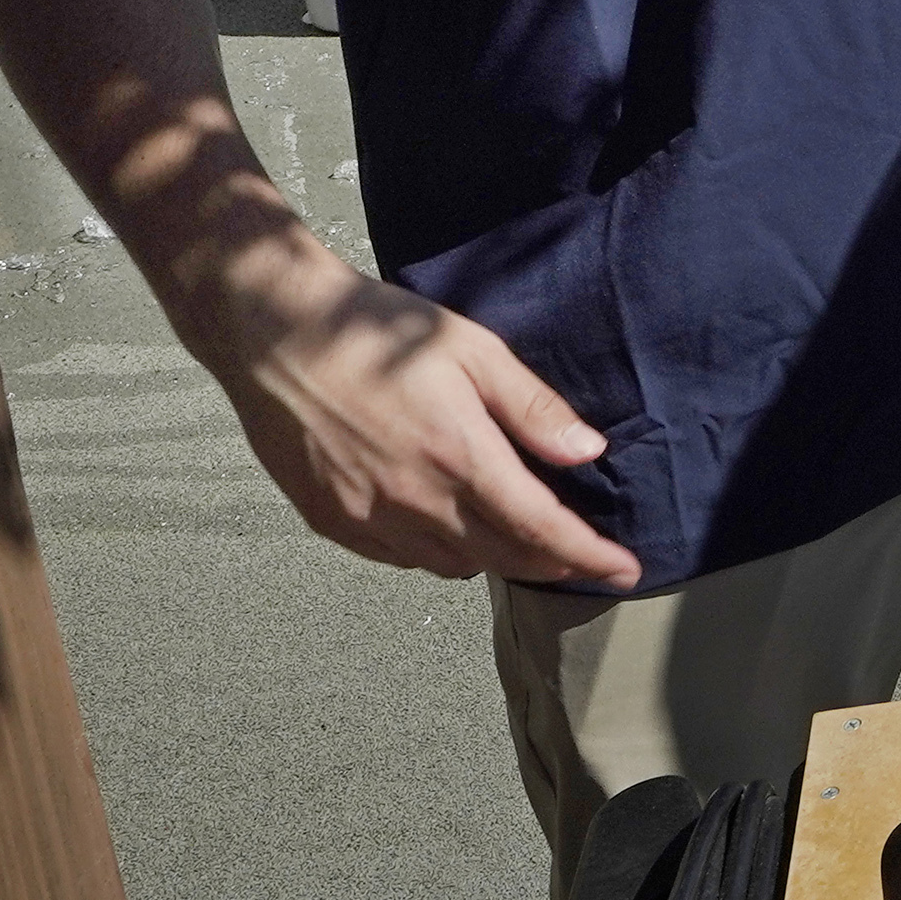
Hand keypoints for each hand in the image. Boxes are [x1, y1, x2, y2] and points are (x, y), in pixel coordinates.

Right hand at [176, 224, 642, 585]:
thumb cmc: (377, 329)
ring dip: (495, 558)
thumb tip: (587, 451)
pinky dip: (438, 552)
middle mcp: (415, 499)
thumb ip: (532, 407)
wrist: (274, 334)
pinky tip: (448, 524)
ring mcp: (369, 517)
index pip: (542, 528)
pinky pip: (402, 558)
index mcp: (459, 455)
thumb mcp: (472, 349)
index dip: (589, 555)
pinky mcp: (334, 521)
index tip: (626, 570)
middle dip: (551, 561)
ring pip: (453, 564)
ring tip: (518, 536)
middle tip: (582, 555)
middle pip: (503, 556)